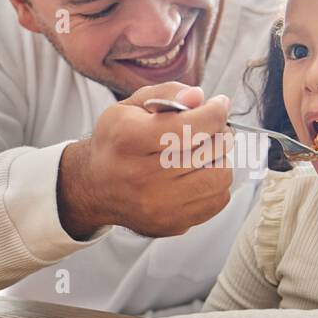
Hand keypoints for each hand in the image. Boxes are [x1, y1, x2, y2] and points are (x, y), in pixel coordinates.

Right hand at [57, 82, 234, 238]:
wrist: (96, 186)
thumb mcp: (131, 106)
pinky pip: (217, 200)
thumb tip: (199, 98)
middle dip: (220, 133)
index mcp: (128, 139)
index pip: (189, 126)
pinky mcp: (171, 223)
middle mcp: (141, 175)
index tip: (219, 105)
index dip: (215, 112)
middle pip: (208, 150)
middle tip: (213, 127)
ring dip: (221, 158)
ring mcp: (157, 204)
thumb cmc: (117, 141)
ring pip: (219, 177)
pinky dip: (217, 182)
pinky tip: (202, 172)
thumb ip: (167, 94)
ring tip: (207, 150)